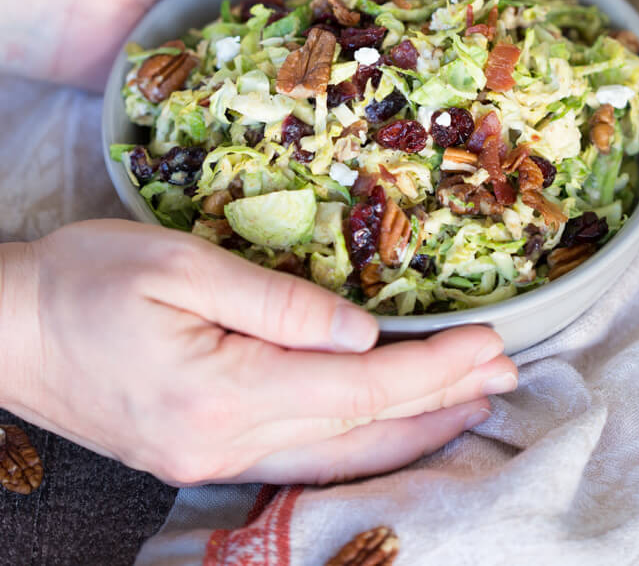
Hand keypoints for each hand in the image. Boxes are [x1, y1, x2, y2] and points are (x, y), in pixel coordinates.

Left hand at [0, 0, 441, 87]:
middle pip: (363, 12)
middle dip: (417, 31)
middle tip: (483, 60)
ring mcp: (260, 48)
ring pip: (334, 64)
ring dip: (381, 82)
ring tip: (447, 107)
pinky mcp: (234, 96)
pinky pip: (290, 106)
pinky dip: (328, 118)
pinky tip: (374, 138)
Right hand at [0, 220, 516, 484]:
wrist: (11, 332)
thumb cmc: (85, 280)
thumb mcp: (177, 265)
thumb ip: (275, 301)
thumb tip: (361, 331)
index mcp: (224, 390)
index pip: (359, 388)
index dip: (433, 369)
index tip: (491, 344)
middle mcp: (225, 442)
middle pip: (360, 430)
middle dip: (440, 401)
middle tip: (505, 374)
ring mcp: (212, 459)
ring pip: (337, 456)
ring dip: (410, 430)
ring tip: (469, 407)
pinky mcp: (201, 453)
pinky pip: (303, 457)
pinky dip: (360, 442)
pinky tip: (388, 430)